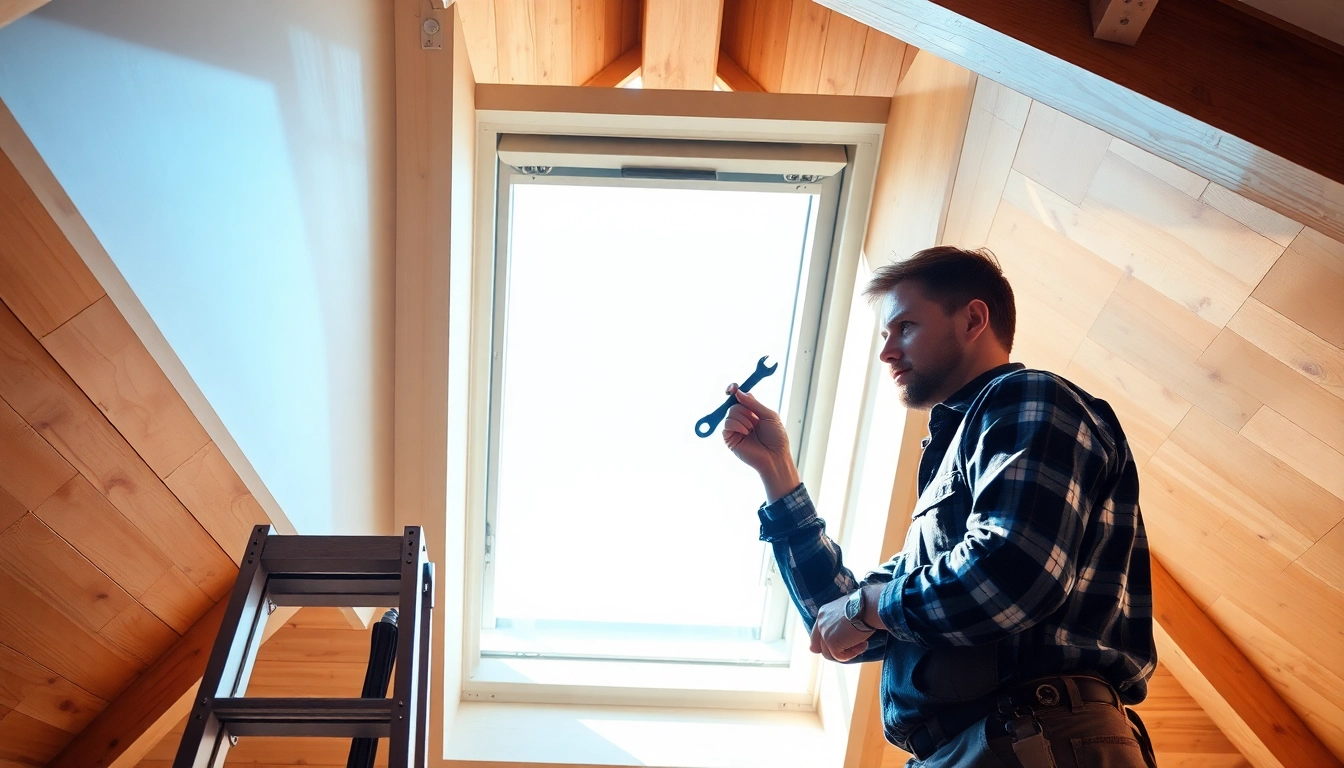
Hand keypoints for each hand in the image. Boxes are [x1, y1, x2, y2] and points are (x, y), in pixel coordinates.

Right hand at [721, 385, 798, 500]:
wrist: (775, 456)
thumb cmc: (776, 438)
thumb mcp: (769, 415)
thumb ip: (753, 403)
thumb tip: (739, 392)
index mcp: (752, 413)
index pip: (740, 397)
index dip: (734, 391)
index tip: (732, 388)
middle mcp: (742, 419)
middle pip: (734, 403)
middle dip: (745, 410)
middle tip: (755, 421)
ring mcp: (735, 429)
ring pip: (730, 412)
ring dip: (744, 420)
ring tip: (752, 430)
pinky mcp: (729, 438)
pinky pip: (727, 424)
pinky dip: (738, 426)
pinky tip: (746, 433)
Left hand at [810, 592, 873, 661]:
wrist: (869, 606)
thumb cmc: (865, 606)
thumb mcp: (848, 611)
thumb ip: (841, 621)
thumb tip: (847, 632)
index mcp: (823, 614)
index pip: (816, 636)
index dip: (826, 643)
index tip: (842, 644)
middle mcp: (821, 623)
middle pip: (819, 647)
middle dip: (835, 650)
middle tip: (852, 647)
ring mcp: (825, 634)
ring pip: (829, 654)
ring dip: (846, 652)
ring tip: (861, 643)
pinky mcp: (832, 643)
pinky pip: (840, 657)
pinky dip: (853, 654)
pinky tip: (864, 644)